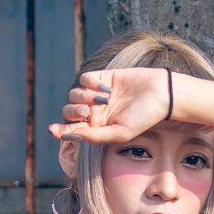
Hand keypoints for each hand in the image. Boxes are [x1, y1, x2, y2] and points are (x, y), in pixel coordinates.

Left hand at [48, 67, 172, 145]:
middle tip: (87, 112)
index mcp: (97, 127)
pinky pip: (84, 79)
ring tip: (104, 99)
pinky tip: (107, 88)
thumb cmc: (144, 117)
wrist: (161, 94)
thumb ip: (95, 136)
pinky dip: (91, 83)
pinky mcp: (102, 77)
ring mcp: (97, 94)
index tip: (52, 129)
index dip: (60, 130)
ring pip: (74, 94)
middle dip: (73, 112)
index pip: (72, 129)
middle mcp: (95, 111)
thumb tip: (71, 135)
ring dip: (84, 97)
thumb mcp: (120, 133)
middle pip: (69, 111)